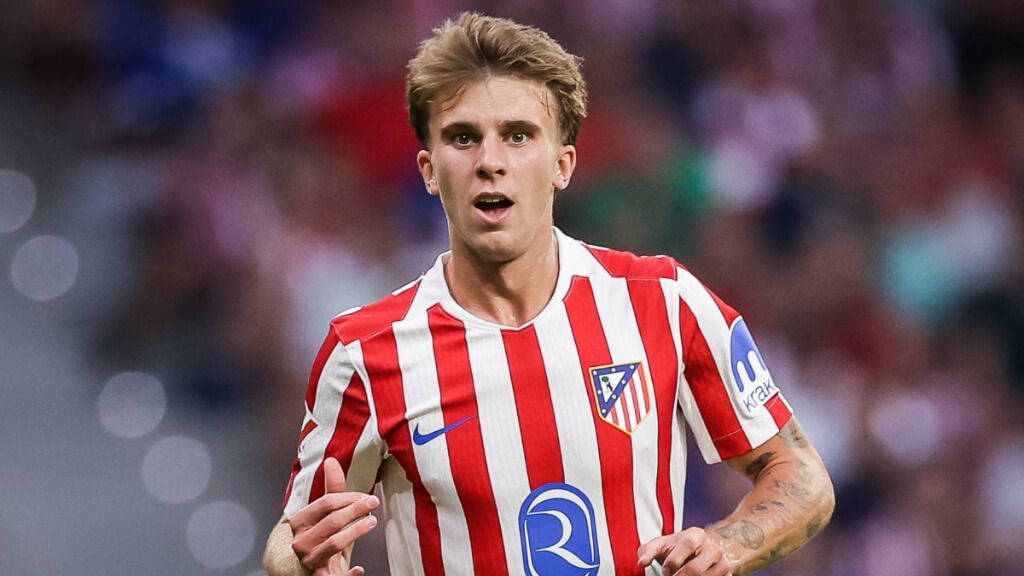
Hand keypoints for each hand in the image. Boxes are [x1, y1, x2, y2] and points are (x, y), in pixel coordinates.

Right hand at [288, 458, 379, 574]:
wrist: (308, 568)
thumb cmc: (319, 536)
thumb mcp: (326, 513)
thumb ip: (331, 489)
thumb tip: (331, 461)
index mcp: (300, 522)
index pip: (325, 504)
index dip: (348, 498)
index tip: (366, 496)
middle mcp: (301, 542)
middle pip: (332, 522)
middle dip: (355, 511)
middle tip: (372, 504)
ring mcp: (309, 560)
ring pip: (334, 544)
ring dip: (356, 531)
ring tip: (371, 522)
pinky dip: (348, 574)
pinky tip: (359, 569)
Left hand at [637, 527, 733, 575]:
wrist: (704, 552)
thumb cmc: (678, 549)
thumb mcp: (662, 545)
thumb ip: (648, 550)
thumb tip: (641, 562)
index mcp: (696, 535)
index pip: (687, 544)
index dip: (673, 560)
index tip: (665, 570)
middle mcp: (713, 548)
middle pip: (697, 569)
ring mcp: (723, 563)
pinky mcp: (728, 575)